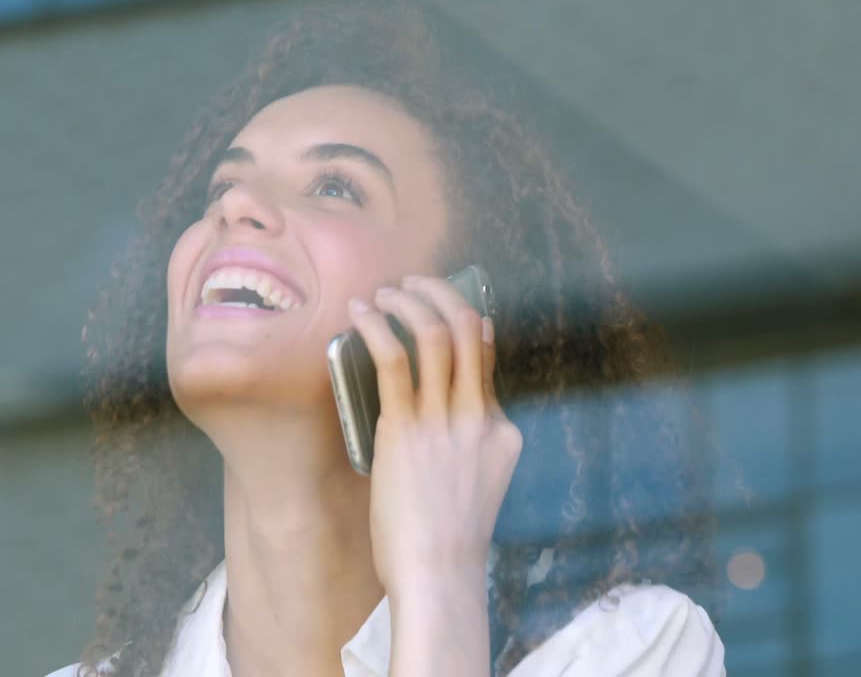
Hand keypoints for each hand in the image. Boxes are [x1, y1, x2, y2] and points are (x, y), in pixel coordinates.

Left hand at [347, 273, 522, 598]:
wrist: (435, 578)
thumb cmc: (442, 542)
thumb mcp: (472, 488)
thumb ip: (464, 448)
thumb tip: (431, 419)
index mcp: (500, 433)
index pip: (486, 357)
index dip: (464, 321)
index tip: (440, 306)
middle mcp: (480, 418)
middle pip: (469, 330)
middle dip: (441, 293)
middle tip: (414, 282)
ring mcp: (446, 423)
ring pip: (435, 334)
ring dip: (408, 301)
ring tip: (384, 292)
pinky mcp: (406, 431)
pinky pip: (393, 360)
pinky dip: (376, 327)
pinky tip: (360, 315)